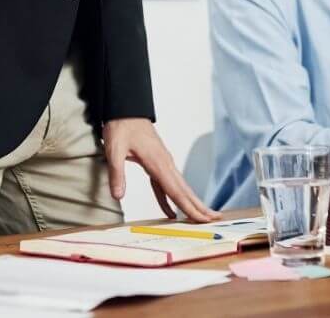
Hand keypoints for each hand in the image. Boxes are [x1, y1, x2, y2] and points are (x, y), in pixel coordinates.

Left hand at [102, 118, 221, 222]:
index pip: (176, 191)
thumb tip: (118, 196)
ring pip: (179, 187)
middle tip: (215, 220)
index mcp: (158, 162)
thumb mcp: (114, 149)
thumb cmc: (121, 126)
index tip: (203, 219)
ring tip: (201, 217)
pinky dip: (170, 199)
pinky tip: (170, 212)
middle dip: (200, 206)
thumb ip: (116, 173)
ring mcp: (163, 163)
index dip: (189, 207)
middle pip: (184, 190)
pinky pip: (166, 185)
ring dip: (190, 203)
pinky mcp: (157, 163)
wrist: (125, 108)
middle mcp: (165, 163)